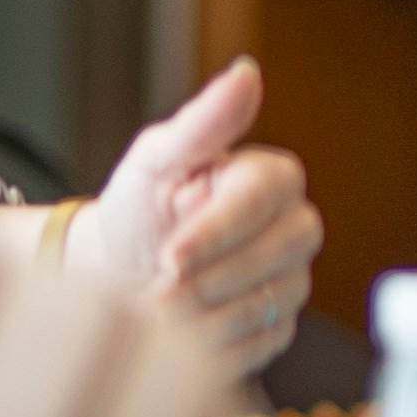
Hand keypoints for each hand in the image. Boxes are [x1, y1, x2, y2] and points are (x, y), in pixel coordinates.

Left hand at [64, 58, 324, 382]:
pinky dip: (211, 344)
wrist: (121, 273)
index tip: (169, 256)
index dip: (213, 233)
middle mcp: (295, 228)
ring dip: (202, 315)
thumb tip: (247, 72)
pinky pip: (257, 343)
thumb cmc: (140, 210)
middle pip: (274, 258)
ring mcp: (292, 280)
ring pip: (265, 307)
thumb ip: (203, 121)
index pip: (259, 203)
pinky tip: (181, 331)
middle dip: (206, 280)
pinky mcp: (280, 328)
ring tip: (159, 307)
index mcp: (272, 178)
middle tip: (155, 291)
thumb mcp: (156, 160)